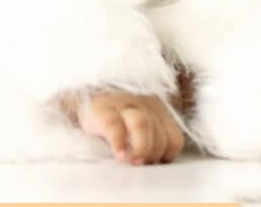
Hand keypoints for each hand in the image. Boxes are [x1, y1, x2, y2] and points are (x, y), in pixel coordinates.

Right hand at [68, 89, 184, 165]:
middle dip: (154, 154)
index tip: (156, 165)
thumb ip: (151, 137)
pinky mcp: (102, 109)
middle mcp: (145, 104)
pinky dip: (118, 142)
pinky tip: (119, 155)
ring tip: (135, 162)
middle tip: (142, 165)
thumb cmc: (117, 114)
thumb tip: (157, 165)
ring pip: (142, 124)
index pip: (174, 137)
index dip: (167, 155)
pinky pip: (114, 126)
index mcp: (158, 110)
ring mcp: (124, 104)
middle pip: (160, 133)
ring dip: (142, 148)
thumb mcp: (139, 121)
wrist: (86, 94)